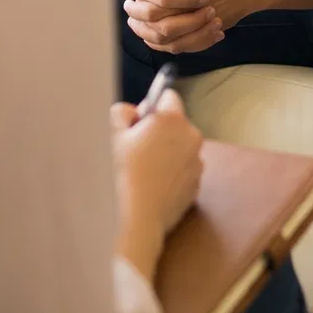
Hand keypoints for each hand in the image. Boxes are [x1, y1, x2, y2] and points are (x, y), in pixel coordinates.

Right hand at [111, 91, 203, 269]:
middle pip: (177, 124)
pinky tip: (154, 186)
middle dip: (161, 131)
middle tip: (138, 149)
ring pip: (181, 148)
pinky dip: (173, 174)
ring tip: (145, 171)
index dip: (152, 107)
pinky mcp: (197, 185)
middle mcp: (192, 137)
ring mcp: (197, 162)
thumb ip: (122, 112)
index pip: (168, 96)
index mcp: (173, 120)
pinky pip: (184, 171)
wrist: (138, 216)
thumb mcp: (115, 135)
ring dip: (168, 153)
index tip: (139, 123)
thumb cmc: (125, 172)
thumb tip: (132, 111)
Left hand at [125, 0, 266, 48]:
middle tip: (126, 4)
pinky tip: (150, 33)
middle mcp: (191, 0)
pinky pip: (176, 44)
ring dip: (143, 27)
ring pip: (162, 31)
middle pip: (153, 10)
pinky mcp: (202, 33)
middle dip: (135, 7)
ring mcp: (198, 19)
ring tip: (134, 19)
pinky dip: (159, 41)